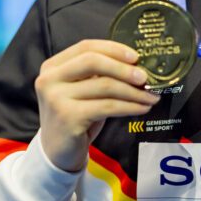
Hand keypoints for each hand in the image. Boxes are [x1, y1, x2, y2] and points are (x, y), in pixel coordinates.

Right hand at [35, 39, 158, 171]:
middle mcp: (49, 79)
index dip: (113, 49)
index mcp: (53, 67)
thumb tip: (136, 67)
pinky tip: (142, 108)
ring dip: (133, 91)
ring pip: (105, 86)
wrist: (58, 153)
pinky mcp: (68, 117)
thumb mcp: (82, 91)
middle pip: (93, 61)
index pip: (86, 47)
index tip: (136, 57)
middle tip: (145, 77)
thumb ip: (99, 75)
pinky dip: (130, 106)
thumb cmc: (76, 117)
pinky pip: (108, 106)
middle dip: (124, 68)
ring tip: (151, 96)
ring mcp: (56, 98)